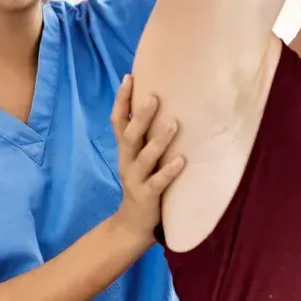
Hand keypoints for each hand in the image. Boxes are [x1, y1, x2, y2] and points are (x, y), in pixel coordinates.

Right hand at [110, 74, 184, 237]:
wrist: (134, 223)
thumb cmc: (143, 181)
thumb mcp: (138, 156)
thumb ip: (144, 135)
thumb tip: (157, 104)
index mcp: (125, 150)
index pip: (118, 121)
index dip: (121, 100)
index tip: (129, 77)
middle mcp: (127, 161)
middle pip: (130, 135)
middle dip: (140, 116)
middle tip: (153, 96)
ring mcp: (136, 179)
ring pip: (145, 158)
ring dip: (159, 140)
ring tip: (174, 124)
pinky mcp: (148, 196)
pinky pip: (159, 182)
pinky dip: (170, 171)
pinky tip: (182, 160)